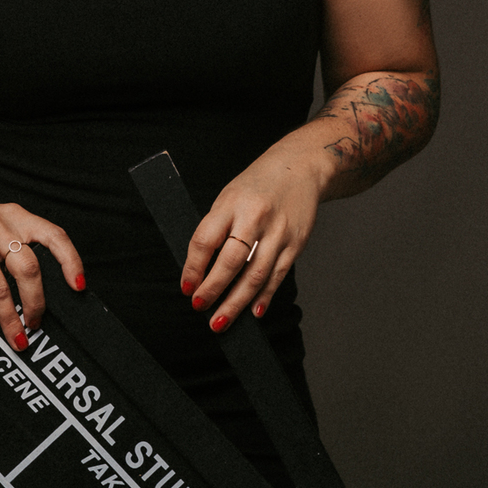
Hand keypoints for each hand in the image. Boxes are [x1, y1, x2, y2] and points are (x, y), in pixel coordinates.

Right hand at [0, 196, 85, 348]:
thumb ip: (18, 246)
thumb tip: (43, 292)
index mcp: (15, 216)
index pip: (53, 236)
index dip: (70, 261)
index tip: (79, 287)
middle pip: (28, 267)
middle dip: (35, 303)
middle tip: (36, 324)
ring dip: (9, 318)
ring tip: (15, 337)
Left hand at [179, 148, 323, 331]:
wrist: (301, 166)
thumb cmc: (258, 184)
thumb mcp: (230, 195)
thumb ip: (217, 227)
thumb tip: (201, 269)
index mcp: (232, 203)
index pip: (206, 240)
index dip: (193, 267)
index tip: (187, 288)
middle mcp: (255, 217)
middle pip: (231, 261)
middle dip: (213, 289)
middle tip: (200, 308)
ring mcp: (279, 232)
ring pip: (255, 274)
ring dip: (237, 302)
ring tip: (221, 321)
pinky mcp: (296, 243)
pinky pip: (277, 275)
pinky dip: (264, 296)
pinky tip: (253, 312)